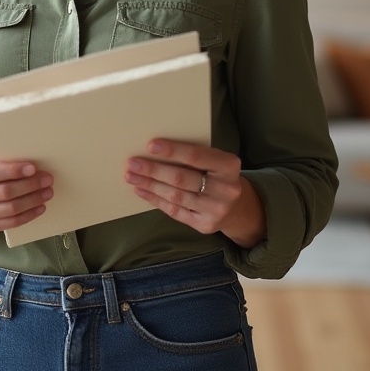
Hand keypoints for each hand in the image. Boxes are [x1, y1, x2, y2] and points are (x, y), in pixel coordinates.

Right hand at [0, 149, 53, 235]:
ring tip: (47, 192)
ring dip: (33, 200)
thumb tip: (25, 151)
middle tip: (47, 179)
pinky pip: (10, 223)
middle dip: (29, 185)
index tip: (33, 168)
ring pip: (10, 209)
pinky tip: (39, 207)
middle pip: (3, 192)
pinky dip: (28, 215)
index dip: (13, 171)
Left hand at [124, 139, 264, 246]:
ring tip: (131, 176)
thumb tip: (154, 149)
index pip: (196, 156)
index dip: (172, 151)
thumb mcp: (216, 162)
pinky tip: (141, 191)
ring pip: (175, 196)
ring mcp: (216, 210)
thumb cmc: (218, 176)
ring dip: (150, 185)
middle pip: (181, 178)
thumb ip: (195, 156)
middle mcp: (225, 189)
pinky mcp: (205, 225)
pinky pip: (174, 211)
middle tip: (131, 163)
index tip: (150, 145)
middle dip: (153, 170)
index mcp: (229, 166)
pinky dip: (155, 200)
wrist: (238, 209)